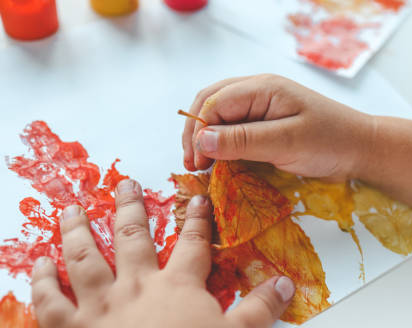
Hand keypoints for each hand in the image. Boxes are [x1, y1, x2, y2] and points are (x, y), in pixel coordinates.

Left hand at [31, 179, 293, 327]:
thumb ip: (260, 310)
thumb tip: (287, 283)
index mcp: (177, 287)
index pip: (192, 243)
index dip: (198, 218)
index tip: (198, 197)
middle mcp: (135, 287)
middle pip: (133, 239)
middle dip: (130, 209)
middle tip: (126, 185)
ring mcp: (99, 307)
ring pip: (84, 258)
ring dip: (78, 232)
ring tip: (74, 210)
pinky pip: (50, 301)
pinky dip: (41, 281)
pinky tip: (39, 264)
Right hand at [181, 74, 372, 178]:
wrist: (362, 148)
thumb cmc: (330, 141)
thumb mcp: (287, 142)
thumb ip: (244, 140)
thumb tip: (201, 139)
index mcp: (263, 88)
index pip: (214, 102)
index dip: (198, 131)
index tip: (197, 163)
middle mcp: (258, 91)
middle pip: (211, 103)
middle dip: (196, 131)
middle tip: (193, 166)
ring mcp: (263, 106)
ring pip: (220, 114)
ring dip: (206, 137)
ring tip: (202, 165)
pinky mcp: (267, 122)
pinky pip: (235, 127)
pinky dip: (223, 143)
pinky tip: (221, 160)